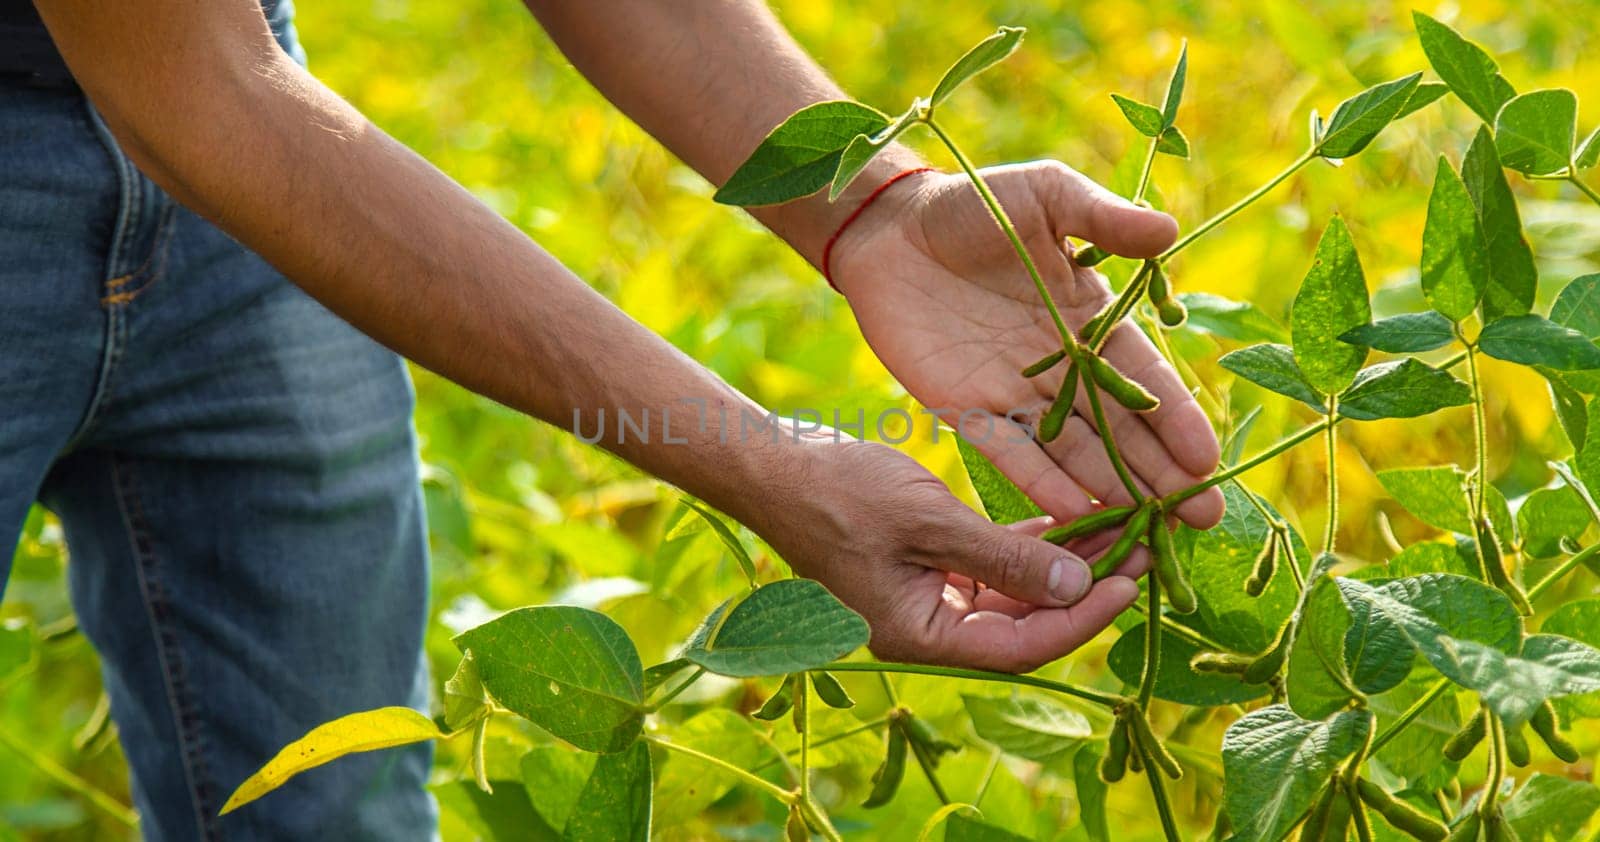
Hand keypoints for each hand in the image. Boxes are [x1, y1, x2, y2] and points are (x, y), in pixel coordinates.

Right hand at [749, 437, 1148, 672]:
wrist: (771, 466)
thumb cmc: (838, 492)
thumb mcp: (927, 521)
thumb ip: (1005, 558)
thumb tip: (1080, 589)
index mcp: (919, 635)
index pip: (1021, 646)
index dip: (1082, 619)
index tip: (1132, 582)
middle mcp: (926, 627)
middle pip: (1024, 623)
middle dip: (1085, 588)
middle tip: (1145, 547)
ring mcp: (925, 597)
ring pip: (1013, 593)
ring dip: (1064, 564)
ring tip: (1122, 528)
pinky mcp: (925, 564)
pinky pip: (990, 566)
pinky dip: (1029, 546)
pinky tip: (1070, 519)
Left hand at [828, 162, 1224, 527]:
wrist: (890, 228)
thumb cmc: (974, 202)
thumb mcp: (1047, 195)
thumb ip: (1103, 219)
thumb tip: (1169, 231)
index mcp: (1091, 317)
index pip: (1144, 377)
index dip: (1176, 417)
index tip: (1207, 459)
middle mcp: (1063, 366)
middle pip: (1121, 429)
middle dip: (1163, 474)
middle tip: (1203, 518)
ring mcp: (1017, 393)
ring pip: (1075, 452)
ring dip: (1113, 490)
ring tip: (1152, 531)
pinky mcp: (968, 410)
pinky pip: (1012, 454)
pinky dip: (1043, 484)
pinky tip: (1076, 516)